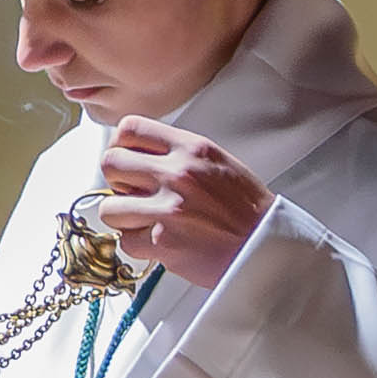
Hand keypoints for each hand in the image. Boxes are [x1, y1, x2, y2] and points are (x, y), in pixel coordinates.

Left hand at [95, 119, 271, 286]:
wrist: (267, 248)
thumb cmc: (247, 211)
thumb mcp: (219, 163)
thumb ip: (180, 154)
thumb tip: (141, 155)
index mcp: (192, 148)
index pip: (129, 128)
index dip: (120, 146)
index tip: (127, 161)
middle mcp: (178, 173)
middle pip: (111, 163)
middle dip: (117, 182)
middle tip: (133, 194)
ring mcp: (169, 208)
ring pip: (110, 208)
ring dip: (124, 218)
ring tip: (146, 223)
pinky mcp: (163, 242)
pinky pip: (126, 242)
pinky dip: (138, 246)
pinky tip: (158, 244)